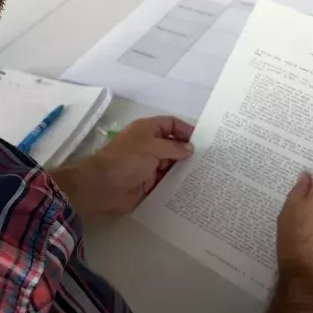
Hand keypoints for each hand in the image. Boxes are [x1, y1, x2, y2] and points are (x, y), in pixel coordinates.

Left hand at [52, 117, 194, 220]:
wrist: (102, 186)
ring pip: (171, 165)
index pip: (171, 125)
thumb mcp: (152, 147)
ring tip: (205, 175)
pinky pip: (166, 181)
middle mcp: (149, 145)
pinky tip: (192, 188)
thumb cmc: (127, 160)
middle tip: (210, 161)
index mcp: (147, 130)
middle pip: (173, 145)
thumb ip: (174, 148)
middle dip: (189, 152)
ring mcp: (149, 164)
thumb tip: (190, 149)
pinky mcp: (148, 183)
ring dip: (184, 169)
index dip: (186, 130)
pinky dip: (176, 183)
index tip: (203, 141)